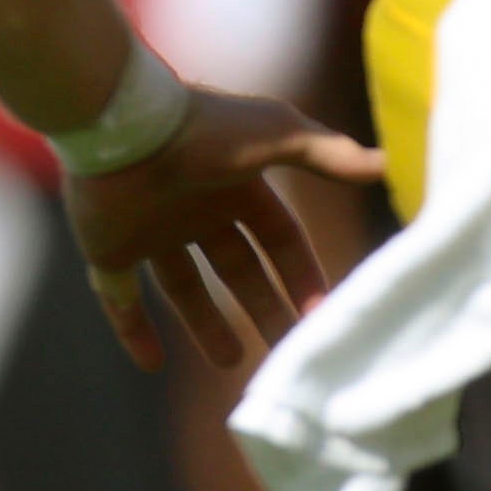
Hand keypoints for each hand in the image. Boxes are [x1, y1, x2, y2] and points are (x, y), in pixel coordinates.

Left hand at [61, 85, 385, 369]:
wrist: (122, 126)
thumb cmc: (202, 128)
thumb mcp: (277, 136)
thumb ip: (326, 153)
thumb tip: (383, 165)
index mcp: (234, 184)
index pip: (278, 238)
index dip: (300, 274)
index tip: (319, 314)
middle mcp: (193, 208)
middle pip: (236, 268)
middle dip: (262, 306)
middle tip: (284, 350)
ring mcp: (149, 229)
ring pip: (183, 287)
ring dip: (206, 325)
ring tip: (232, 363)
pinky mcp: (108, 247)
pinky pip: (119, 298)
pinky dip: (133, 330)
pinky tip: (152, 365)